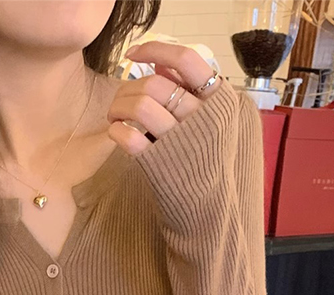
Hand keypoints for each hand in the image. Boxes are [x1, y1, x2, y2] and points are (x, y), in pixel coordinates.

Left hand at [107, 41, 222, 155]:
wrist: (208, 206)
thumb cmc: (204, 158)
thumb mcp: (208, 119)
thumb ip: (187, 89)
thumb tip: (157, 61)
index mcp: (218, 101)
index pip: (187, 59)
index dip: (155, 49)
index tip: (133, 54)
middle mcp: (201, 118)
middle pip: (155, 83)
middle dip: (128, 87)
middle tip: (120, 100)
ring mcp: (180, 141)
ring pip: (140, 105)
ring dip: (118, 106)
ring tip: (115, 116)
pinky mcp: (158, 164)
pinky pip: (128, 136)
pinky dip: (115, 130)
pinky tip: (116, 132)